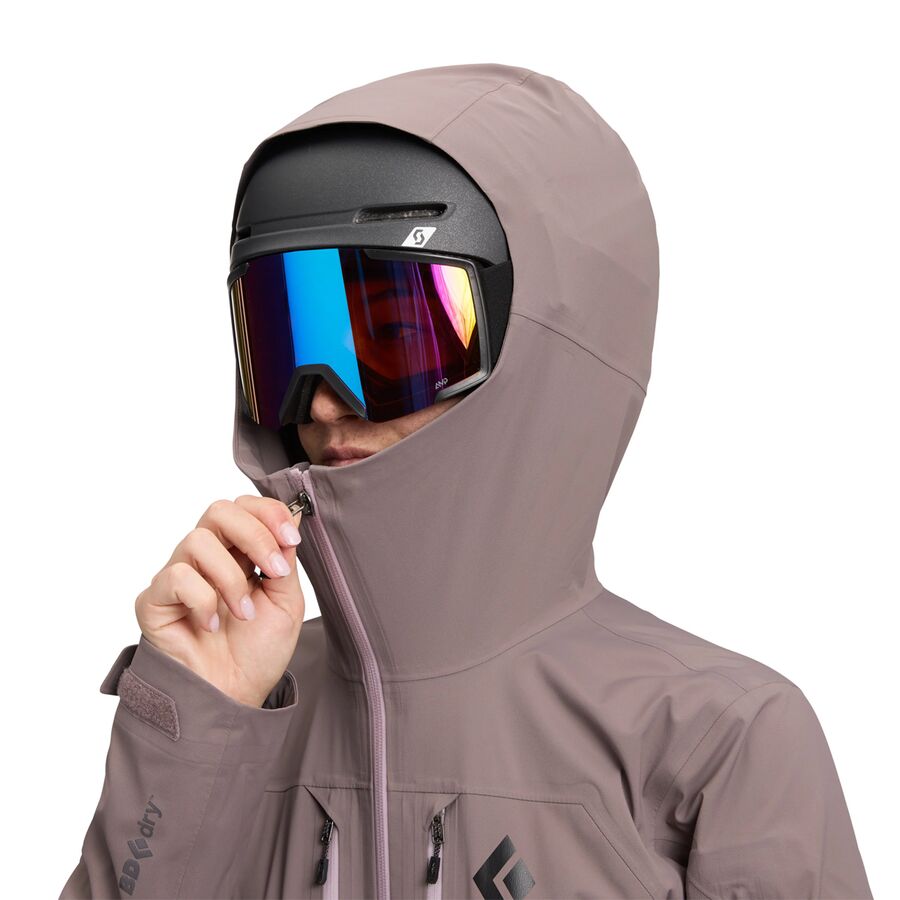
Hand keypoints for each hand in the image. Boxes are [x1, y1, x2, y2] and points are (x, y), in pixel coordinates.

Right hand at [135, 496, 304, 705]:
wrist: (231, 698)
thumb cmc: (256, 653)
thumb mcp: (287, 603)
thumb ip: (285, 560)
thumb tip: (293, 516)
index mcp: (239, 553)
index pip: (245, 508)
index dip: (269, 513)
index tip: (292, 538)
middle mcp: (207, 559)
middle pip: (219, 511)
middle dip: (254, 534)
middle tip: (273, 569)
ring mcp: (179, 577)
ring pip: (197, 541)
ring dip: (230, 578)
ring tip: (243, 613)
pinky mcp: (156, 600)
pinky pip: (175, 577)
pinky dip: (202, 600)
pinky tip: (211, 625)